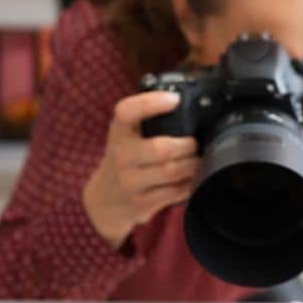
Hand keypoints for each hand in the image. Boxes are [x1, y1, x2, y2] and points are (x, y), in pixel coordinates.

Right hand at [83, 91, 201, 248]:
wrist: (105, 199)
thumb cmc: (126, 158)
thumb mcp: (127, 134)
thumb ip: (149, 119)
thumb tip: (187, 102)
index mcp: (119, 131)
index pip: (127, 112)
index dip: (152, 103)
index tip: (175, 100)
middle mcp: (121, 155)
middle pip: (161, 148)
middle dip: (188, 145)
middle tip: (195, 143)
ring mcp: (130, 181)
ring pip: (171, 171)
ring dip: (193, 164)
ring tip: (197, 160)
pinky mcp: (142, 202)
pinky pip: (175, 192)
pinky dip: (190, 183)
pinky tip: (190, 178)